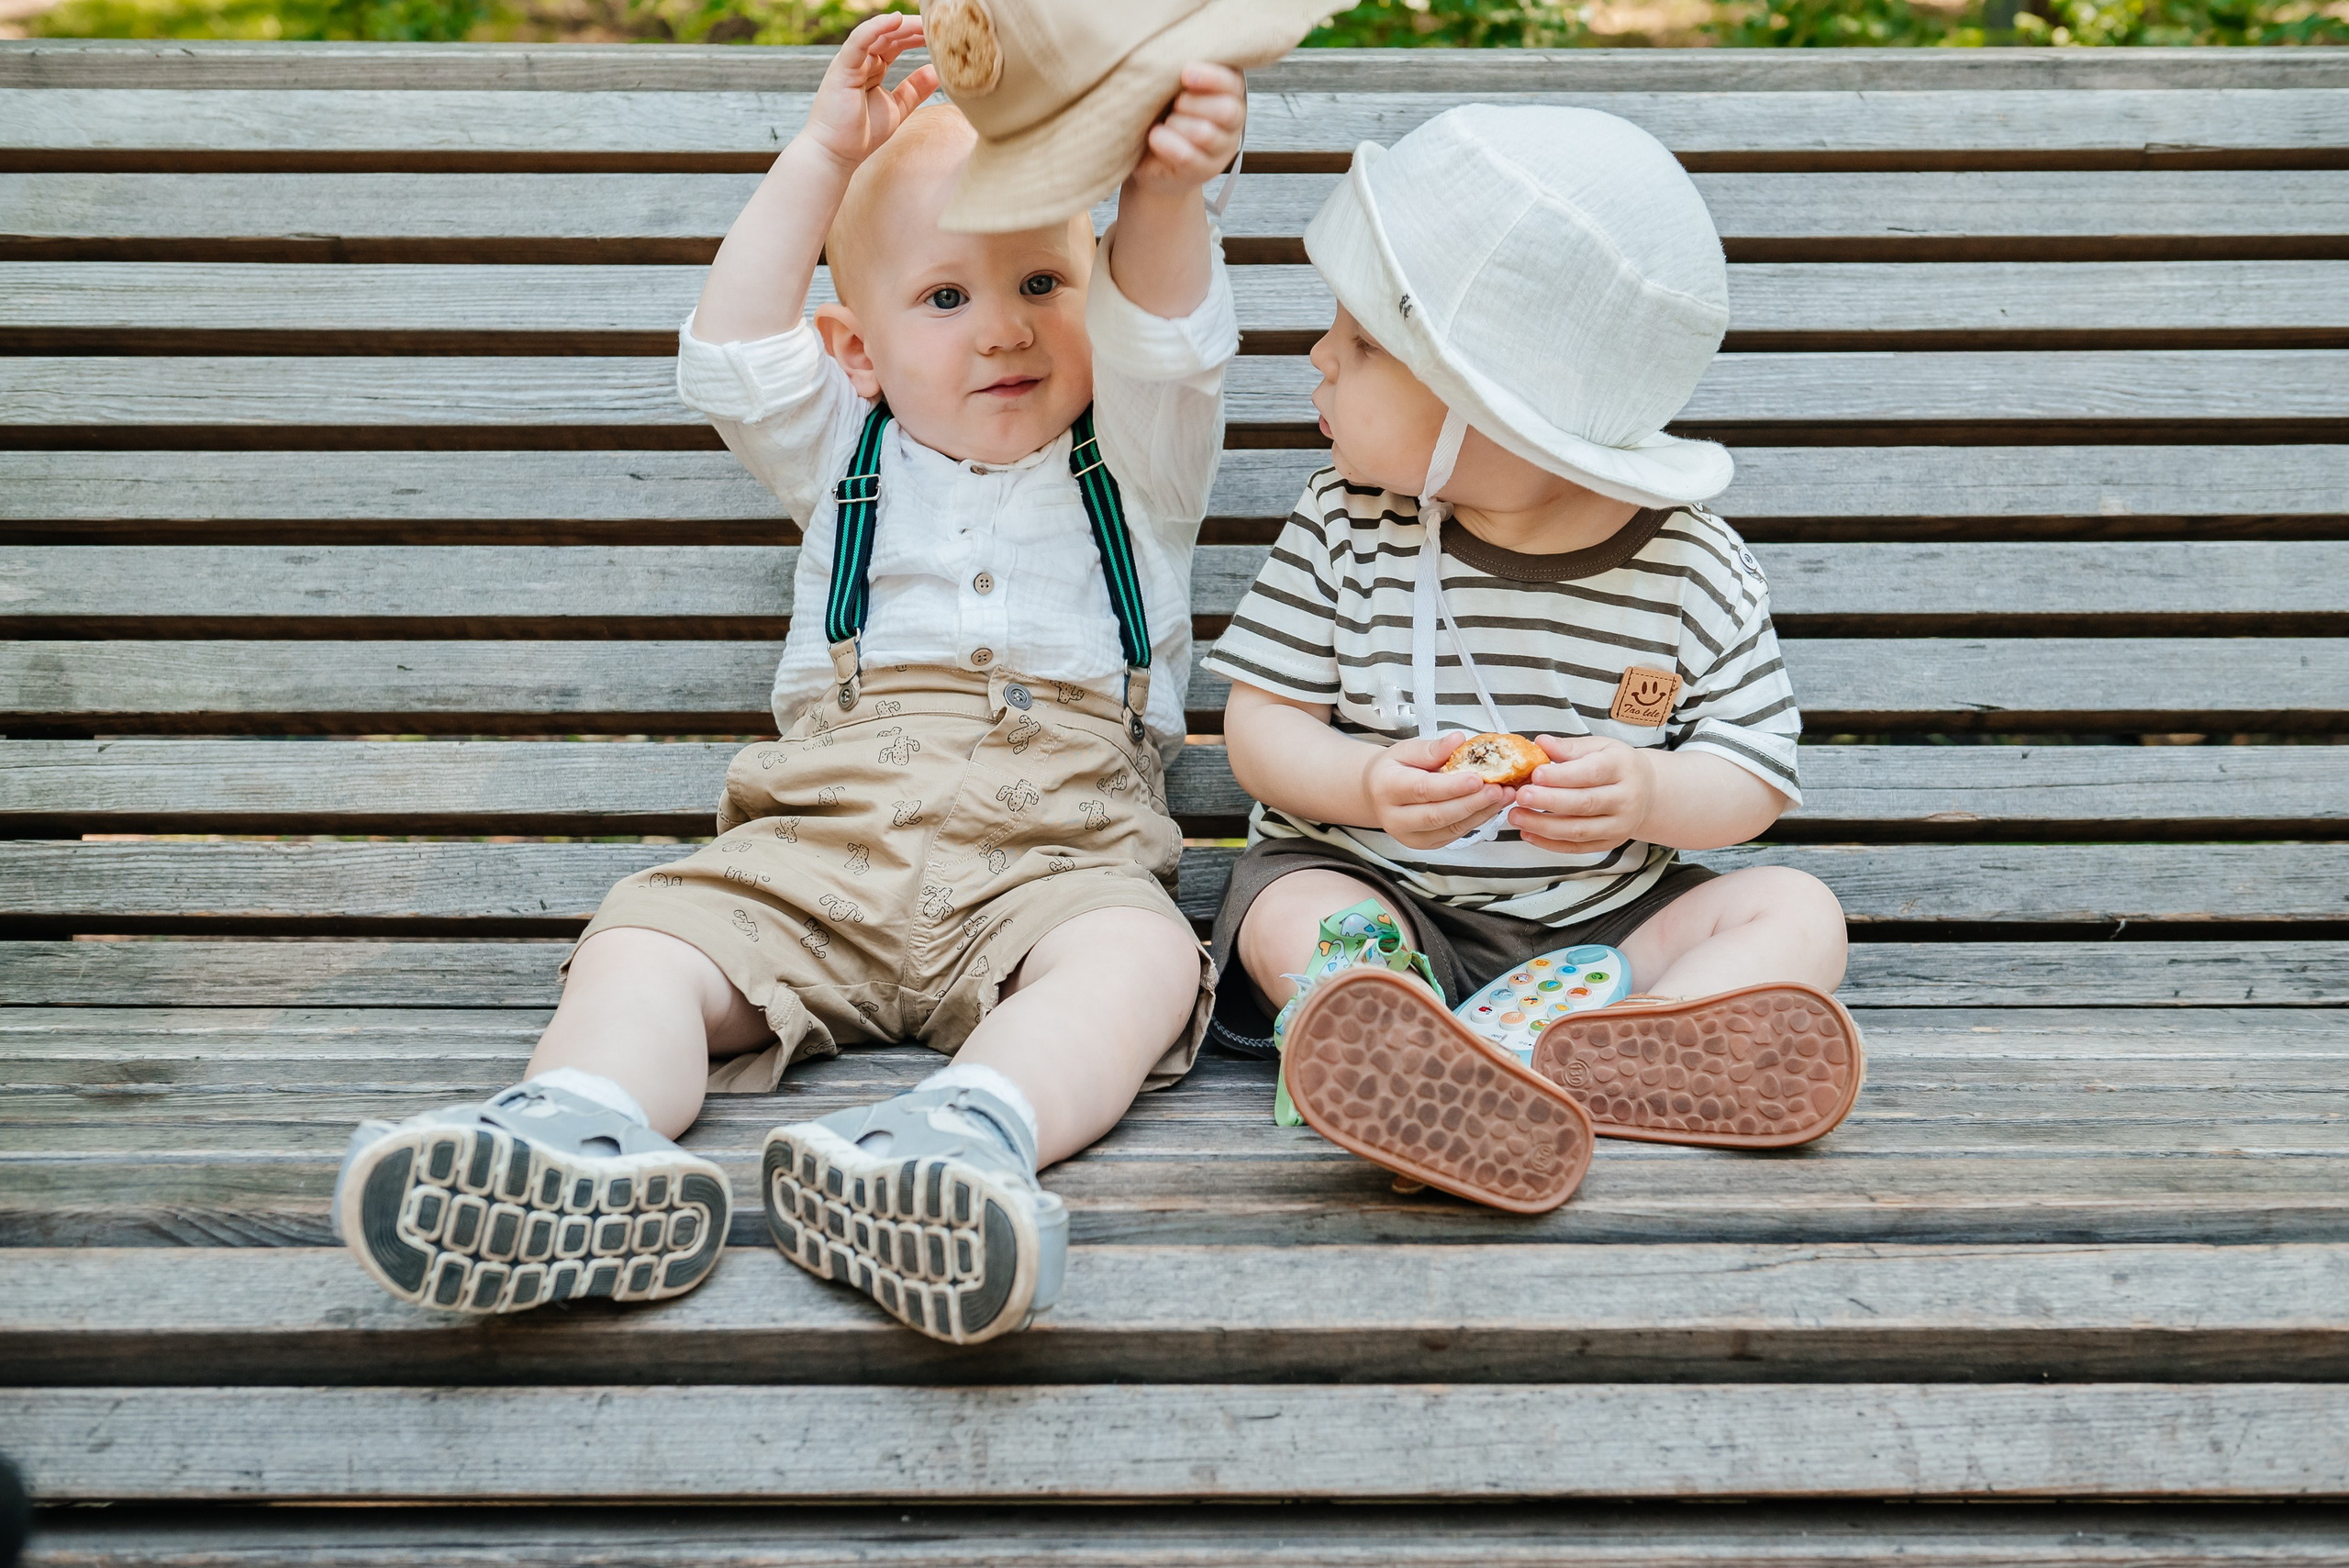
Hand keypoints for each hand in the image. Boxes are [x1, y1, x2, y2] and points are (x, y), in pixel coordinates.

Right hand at [798, 13, 940, 172]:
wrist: (836, 155)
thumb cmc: (861, 135)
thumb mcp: (897, 108)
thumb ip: (915, 89)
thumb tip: (937, 72)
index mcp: (872, 68)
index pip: (896, 43)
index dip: (916, 36)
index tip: (939, 34)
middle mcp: (861, 61)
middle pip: (889, 35)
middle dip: (912, 28)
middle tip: (936, 24)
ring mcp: (850, 63)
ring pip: (877, 34)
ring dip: (901, 25)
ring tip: (923, 21)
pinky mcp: (842, 68)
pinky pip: (859, 41)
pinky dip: (875, 28)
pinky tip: (896, 19)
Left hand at [1128, 63, 1245, 194]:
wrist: (1151, 156)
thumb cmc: (1161, 110)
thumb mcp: (1171, 83)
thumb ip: (1180, 69)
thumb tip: (1175, 53)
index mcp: (1229, 90)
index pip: (1233, 83)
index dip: (1212, 77)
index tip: (1185, 73)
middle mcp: (1234, 119)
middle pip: (1227, 110)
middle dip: (1192, 104)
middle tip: (1174, 104)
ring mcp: (1223, 148)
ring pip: (1206, 133)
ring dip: (1177, 125)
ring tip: (1165, 123)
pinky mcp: (1206, 170)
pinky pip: (1188, 156)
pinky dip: (1167, 144)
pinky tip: (1156, 137)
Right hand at [1363, 732, 1513, 849]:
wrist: (1378, 794)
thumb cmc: (1394, 768)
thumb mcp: (1406, 750)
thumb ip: (1432, 748)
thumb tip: (1458, 740)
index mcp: (1387, 789)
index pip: (1423, 790)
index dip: (1452, 787)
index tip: (1479, 778)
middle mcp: (1395, 818)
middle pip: (1438, 815)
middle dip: (1473, 803)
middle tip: (1500, 789)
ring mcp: (1411, 836)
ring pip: (1450, 828)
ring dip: (1481, 812)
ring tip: (1505, 795)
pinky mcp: (1426, 844)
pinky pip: (1455, 834)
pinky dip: (1477, 819)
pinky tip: (1493, 805)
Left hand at [1509, 736, 1655, 854]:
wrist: (1648, 792)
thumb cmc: (1617, 765)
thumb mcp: (1599, 747)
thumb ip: (1569, 747)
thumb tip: (1541, 742)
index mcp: (1622, 768)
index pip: (1591, 773)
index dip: (1562, 776)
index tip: (1534, 774)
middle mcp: (1625, 799)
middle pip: (1584, 804)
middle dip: (1548, 802)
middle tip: (1520, 796)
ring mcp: (1619, 825)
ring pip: (1579, 830)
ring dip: (1543, 826)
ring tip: (1516, 816)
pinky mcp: (1610, 843)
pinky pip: (1577, 848)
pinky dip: (1550, 844)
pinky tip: (1528, 834)